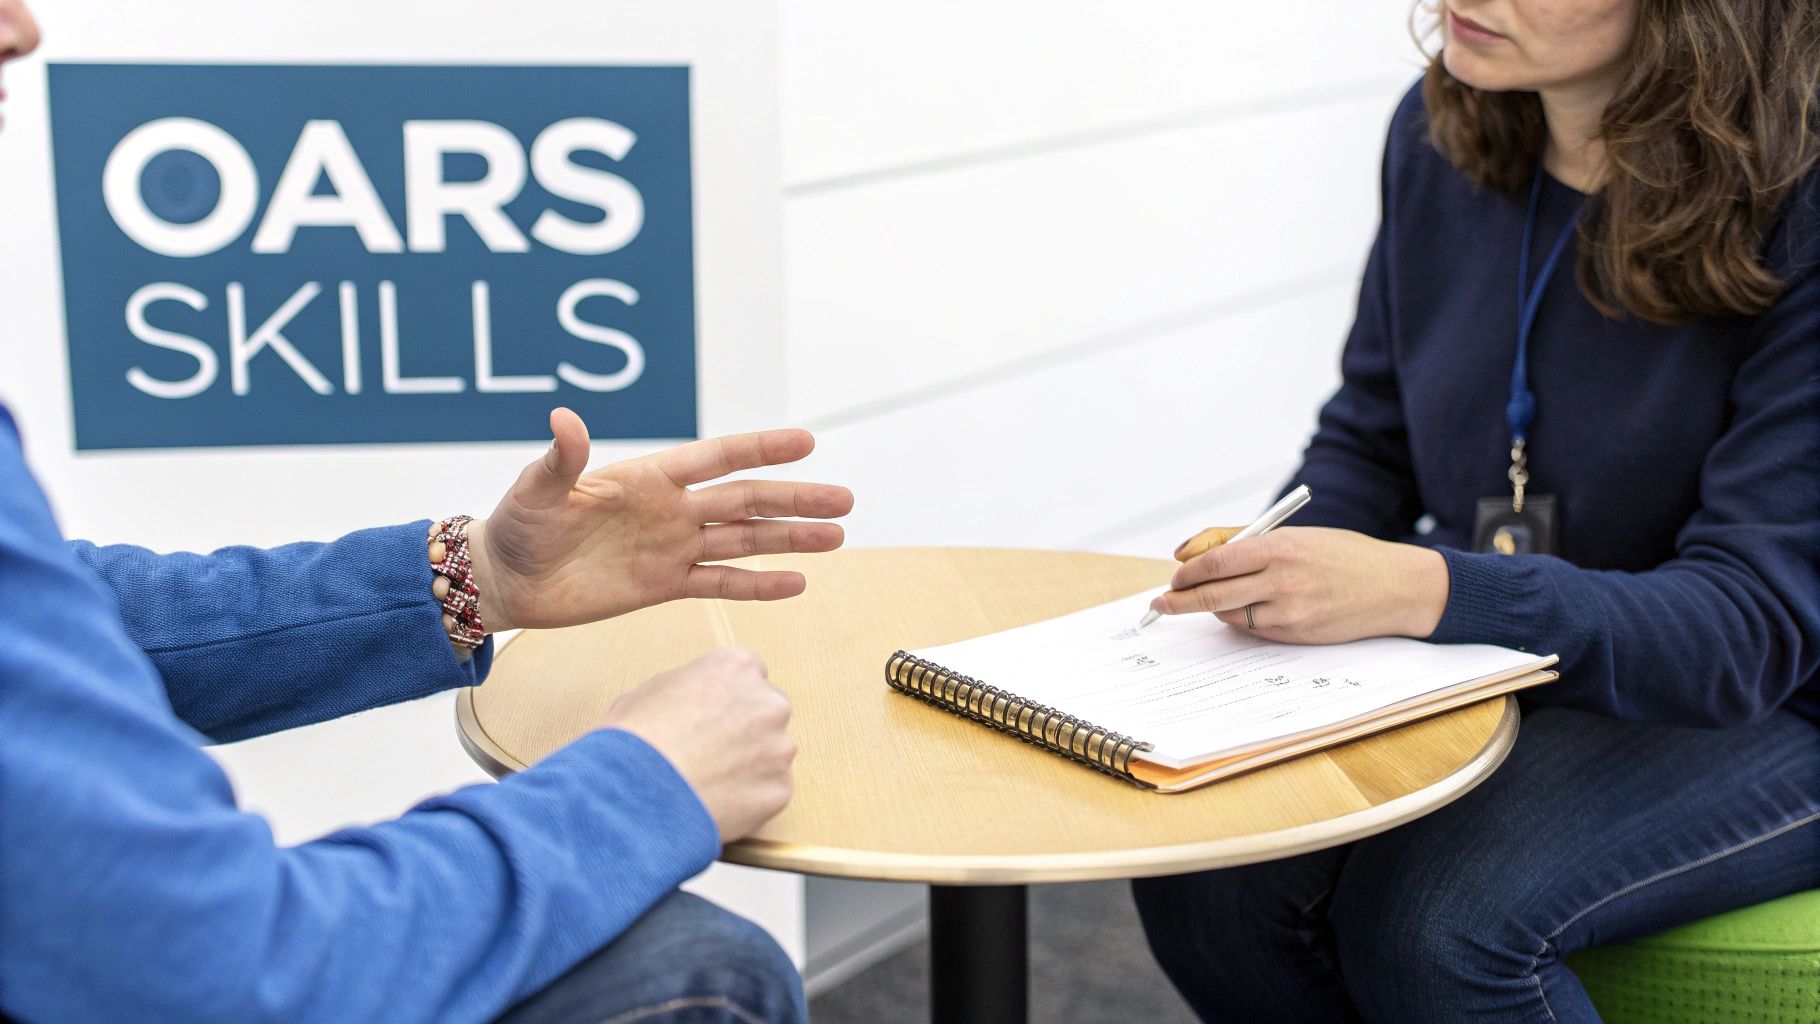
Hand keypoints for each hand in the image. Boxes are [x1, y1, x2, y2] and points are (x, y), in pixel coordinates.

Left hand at [467, 408, 854, 631]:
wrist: (506, 580)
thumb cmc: (518, 526)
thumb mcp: (537, 490)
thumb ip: (561, 459)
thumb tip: (564, 418)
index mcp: (648, 478)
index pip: (716, 458)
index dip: (759, 450)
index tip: (805, 442)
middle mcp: (671, 510)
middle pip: (746, 501)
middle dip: (795, 499)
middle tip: (844, 499)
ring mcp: (672, 548)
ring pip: (744, 541)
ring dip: (790, 538)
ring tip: (837, 535)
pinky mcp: (665, 586)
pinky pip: (721, 584)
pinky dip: (759, 585)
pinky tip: (797, 583)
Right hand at [602, 647, 794, 842]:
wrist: (634, 792)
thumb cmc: (634, 738)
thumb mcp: (649, 691)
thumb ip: (687, 689)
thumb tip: (689, 701)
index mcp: (737, 667)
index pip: (749, 675)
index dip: (728, 698)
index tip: (712, 717)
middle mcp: (768, 702)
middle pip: (767, 713)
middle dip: (745, 730)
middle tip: (710, 753)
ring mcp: (779, 748)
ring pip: (772, 754)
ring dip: (749, 766)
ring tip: (708, 783)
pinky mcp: (780, 790)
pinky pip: (769, 792)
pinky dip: (749, 800)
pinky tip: (715, 804)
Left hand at [1147, 527, 1450, 643]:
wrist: (1394, 586)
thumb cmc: (1341, 554)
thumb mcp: (1292, 534)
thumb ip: (1239, 538)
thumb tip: (1188, 552)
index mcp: (1279, 546)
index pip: (1215, 562)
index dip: (1187, 573)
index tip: (1173, 577)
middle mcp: (1282, 580)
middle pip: (1212, 596)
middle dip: (1180, 601)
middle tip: (1162, 604)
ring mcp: (1289, 612)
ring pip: (1230, 615)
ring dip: (1217, 608)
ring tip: (1224, 596)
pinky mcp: (1296, 635)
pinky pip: (1253, 629)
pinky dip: (1243, 619)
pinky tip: (1255, 607)